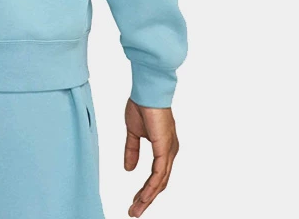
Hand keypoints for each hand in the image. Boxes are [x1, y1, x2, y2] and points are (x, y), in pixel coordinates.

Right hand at [123, 97, 179, 216]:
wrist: (146, 91)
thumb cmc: (141, 105)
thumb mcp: (133, 132)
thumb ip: (132, 150)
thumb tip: (129, 169)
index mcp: (164, 148)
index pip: (157, 175)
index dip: (146, 189)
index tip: (135, 200)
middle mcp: (169, 152)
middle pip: (160, 183)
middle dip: (146, 198)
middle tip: (134, 211)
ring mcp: (169, 151)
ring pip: (160, 182)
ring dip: (147, 197)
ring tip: (136, 209)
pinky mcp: (165, 149)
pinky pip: (159, 173)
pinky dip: (151, 187)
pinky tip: (144, 196)